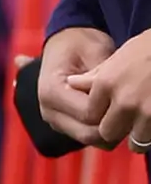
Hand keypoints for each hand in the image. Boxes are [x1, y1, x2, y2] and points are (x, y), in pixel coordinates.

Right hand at [41, 25, 150, 147]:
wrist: (64, 43)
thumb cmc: (81, 43)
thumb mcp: (95, 51)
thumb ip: (104, 76)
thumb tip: (121, 95)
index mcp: (51, 91)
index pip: (88, 114)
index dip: (113, 110)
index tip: (132, 98)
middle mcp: (48, 110)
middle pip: (87, 134)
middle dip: (114, 126)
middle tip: (135, 110)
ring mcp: (54, 120)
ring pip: (90, 139)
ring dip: (111, 131)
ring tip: (126, 111)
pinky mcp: (63, 124)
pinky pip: (88, 136)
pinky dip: (105, 130)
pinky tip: (116, 112)